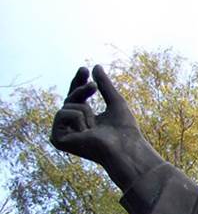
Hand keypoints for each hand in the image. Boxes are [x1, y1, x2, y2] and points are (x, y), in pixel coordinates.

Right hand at [50, 65, 161, 190]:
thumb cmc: (124, 130)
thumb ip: (105, 85)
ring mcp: (64, 134)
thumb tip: (95, 66)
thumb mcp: (115, 101)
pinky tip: (86, 132)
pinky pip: (61, 114)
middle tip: (93, 85)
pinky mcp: (57, 139)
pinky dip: (77, 119)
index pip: (77, 98)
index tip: (84, 68)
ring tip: (95, 127)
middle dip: (82, 90)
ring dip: (85, 111)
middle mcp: (73, 127)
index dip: (78, 83)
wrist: (125, 148)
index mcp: (86, 120)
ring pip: (67, 105)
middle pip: (70, 98)